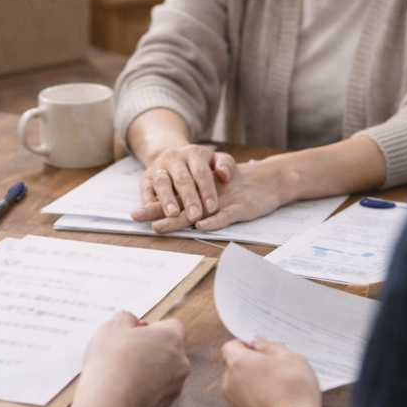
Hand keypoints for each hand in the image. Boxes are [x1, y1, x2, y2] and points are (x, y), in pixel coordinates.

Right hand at [77, 312, 190, 406]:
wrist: (109, 405)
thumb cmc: (111, 362)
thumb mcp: (112, 327)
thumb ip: (126, 318)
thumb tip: (131, 322)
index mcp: (172, 338)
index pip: (171, 326)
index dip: (152, 328)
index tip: (134, 334)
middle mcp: (181, 363)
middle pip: (169, 351)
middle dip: (151, 350)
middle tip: (125, 353)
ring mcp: (175, 388)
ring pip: (164, 374)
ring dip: (148, 372)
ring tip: (122, 374)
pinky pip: (156, 394)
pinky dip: (144, 392)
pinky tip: (124, 392)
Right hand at [132, 144, 236, 226]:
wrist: (172, 157)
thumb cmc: (201, 164)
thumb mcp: (215, 159)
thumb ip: (225, 165)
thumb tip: (225, 177)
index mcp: (194, 153)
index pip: (201, 172)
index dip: (207, 191)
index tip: (213, 208)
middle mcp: (174, 158)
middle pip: (182, 179)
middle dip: (189, 199)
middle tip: (195, 216)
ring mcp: (158, 167)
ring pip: (162, 183)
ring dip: (167, 199)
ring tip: (173, 214)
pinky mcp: (145, 178)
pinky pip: (145, 189)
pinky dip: (148, 201)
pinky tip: (153, 213)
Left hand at [143, 157, 296, 233]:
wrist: (271, 179)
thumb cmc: (241, 187)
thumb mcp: (220, 194)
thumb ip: (203, 202)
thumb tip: (187, 217)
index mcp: (200, 192)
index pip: (174, 199)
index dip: (155, 205)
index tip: (134, 212)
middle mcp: (208, 196)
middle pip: (179, 204)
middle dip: (156, 211)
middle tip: (136, 216)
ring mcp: (223, 202)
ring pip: (198, 210)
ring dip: (178, 219)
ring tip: (159, 226)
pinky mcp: (240, 208)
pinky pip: (225, 216)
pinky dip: (213, 221)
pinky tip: (200, 226)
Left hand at [220, 338, 320, 406]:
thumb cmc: (293, 390)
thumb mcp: (291, 359)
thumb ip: (271, 347)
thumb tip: (258, 342)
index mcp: (239, 363)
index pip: (230, 347)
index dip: (244, 346)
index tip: (259, 351)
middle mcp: (229, 384)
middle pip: (234, 370)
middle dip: (250, 369)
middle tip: (273, 373)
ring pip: (238, 392)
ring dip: (252, 390)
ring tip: (276, 395)